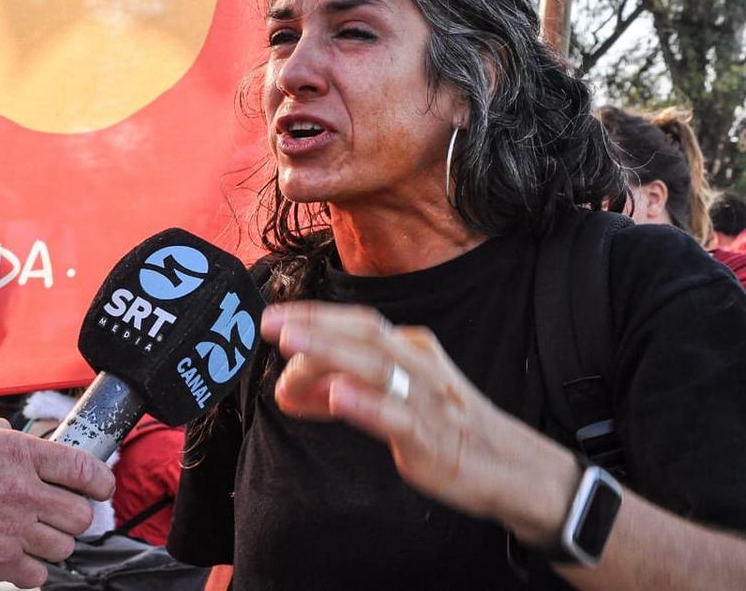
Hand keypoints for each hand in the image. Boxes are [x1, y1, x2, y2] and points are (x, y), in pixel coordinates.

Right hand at [0, 418, 114, 586]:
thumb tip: (18, 437)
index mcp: (17, 454)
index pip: (84, 468)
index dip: (101, 480)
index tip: (100, 487)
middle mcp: (21, 492)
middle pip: (81, 514)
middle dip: (74, 515)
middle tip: (58, 514)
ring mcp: (13, 530)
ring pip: (64, 547)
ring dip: (52, 543)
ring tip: (30, 536)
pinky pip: (38, 575)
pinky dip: (31, 570)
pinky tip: (14, 556)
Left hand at [260, 302, 578, 540]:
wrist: (514, 469)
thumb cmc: (446, 426)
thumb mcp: (393, 397)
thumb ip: (341, 388)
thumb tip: (287, 386)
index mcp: (411, 349)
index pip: (357, 323)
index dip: (314, 315)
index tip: (272, 315)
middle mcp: (418, 364)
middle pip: (363, 335)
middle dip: (314, 326)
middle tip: (270, 324)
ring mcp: (427, 399)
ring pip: (376, 368)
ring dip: (330, 353)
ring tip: (291, 345)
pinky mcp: (433, 437)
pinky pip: (398, 416)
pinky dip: (367, 404)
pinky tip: (339, 395)